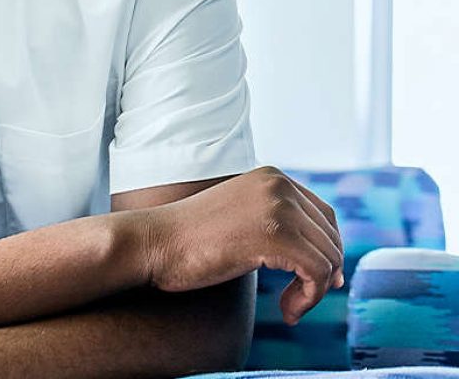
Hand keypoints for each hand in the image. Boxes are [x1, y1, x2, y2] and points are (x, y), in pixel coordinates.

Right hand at [140, 166, 344, 324]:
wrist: (156, 242)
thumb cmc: (193, 239)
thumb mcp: (242, 217)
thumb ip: (277, 222)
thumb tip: (331, 261)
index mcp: (271, 177)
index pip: (324, 214)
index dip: (328, 251)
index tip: (320, 280)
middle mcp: (278, 185)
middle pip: (331, 237)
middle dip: (323, 274)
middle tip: (298, 299)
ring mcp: (277, 207)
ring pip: (328, 258)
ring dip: (314, 291)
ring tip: (289, 307)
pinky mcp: (274, 235)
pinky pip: (317, 274)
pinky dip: (308, 300)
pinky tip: (286, 312)